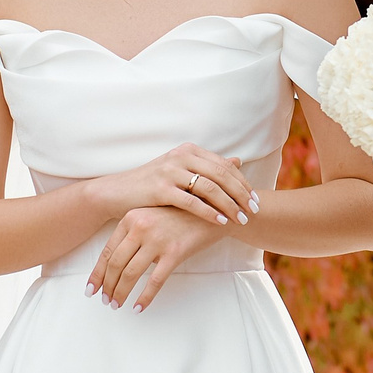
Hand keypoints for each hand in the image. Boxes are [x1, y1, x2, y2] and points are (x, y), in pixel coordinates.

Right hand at [89, 144, 259, 228]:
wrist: (116, 192)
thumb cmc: (151, 185)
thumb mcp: (181, 171)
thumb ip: (208, 167)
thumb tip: (238, 160)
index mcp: (189, 150)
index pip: (224, 165)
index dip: (243, 183)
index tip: (256, 200)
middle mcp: (181, 156)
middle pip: (221, 174)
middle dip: (241, 194)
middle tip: (254, 210)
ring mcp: (170, 171)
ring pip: (210, 187)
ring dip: (229, 204)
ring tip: (241, 218)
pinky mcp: (160, 188)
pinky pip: (191, 201)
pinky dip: (209, 212)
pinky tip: (220, 222)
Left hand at [90, 205, 228, 309]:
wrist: (214, 209)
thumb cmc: (182, 214)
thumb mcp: (152, 215)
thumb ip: (134, 232)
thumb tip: (115, 261)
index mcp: (131, 217)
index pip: (107, 251)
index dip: (97, 273)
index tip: (91, 289)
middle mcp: (141, 227)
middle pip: (115, 264)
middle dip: (107, 286)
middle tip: (105, 301)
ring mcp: (157, 240)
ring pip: (130, 274)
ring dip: (120, 293)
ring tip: (117, 305)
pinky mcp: (174, 253)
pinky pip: (154, 281)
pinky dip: (144, 298)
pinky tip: (138, 307)